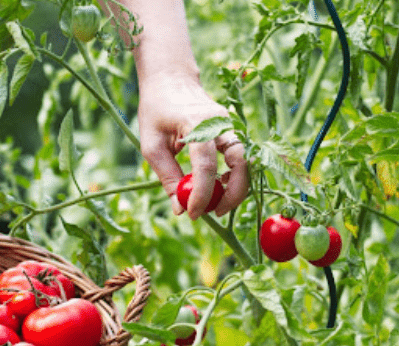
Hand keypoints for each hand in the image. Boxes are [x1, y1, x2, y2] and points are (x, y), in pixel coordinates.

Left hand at [136, 72, 248, 218]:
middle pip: (240, 163)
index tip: (192, 213)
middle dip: (232, 194)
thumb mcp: (151, 145)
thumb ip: (167, 176)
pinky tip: (217, 188)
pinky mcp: (233, 131)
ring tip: (214, 204)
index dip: (201, 194)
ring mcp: (231, 125)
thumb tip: (179, 208)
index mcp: (196, 123)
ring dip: (235, 188)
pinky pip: (241, 159)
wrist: (172, 79)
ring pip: (246, 162)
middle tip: (214, 213)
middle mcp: (221, 123)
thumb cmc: (157, 111)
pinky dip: (233, 177)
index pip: (206, 165)